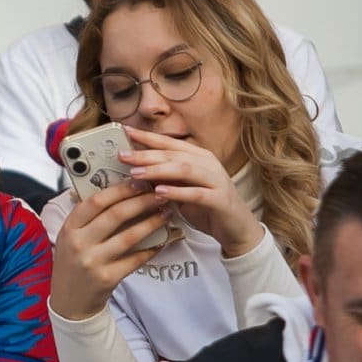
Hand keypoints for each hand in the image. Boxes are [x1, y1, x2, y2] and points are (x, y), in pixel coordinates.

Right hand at [50, 178, 171, 320]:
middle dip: (142, 201)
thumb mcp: (72, 236)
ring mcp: (93, 261)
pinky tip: (162, 240)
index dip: (121, 189)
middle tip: (160, 194)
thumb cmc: (73, 263)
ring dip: (152, 222)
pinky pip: (136, 259)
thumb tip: (119, 191)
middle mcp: (79, 243)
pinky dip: (151, 248)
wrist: (69, 301)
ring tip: (166, 213)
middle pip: (116, 215)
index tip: (140, 181)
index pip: (96, 201)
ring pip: (129, 236)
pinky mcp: (107, 278)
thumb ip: (89, 216)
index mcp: (70, 227)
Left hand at [118, 126, 263, 256]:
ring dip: (158, 170)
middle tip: (124, 156)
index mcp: (199, 157)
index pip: (170, 143)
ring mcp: (216, 180)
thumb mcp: (182, 190)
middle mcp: (208, 164)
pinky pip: (196, 193)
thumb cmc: (207, 208)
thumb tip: (137, 171)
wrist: (237, 229)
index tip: (126, 132)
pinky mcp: (220, 199)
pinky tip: (160, 193)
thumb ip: (166, 179)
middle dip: (146, 154)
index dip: (148, 137)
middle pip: (173, 154)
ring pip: (184, 169)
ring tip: (136, 173)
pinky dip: (177, 192)